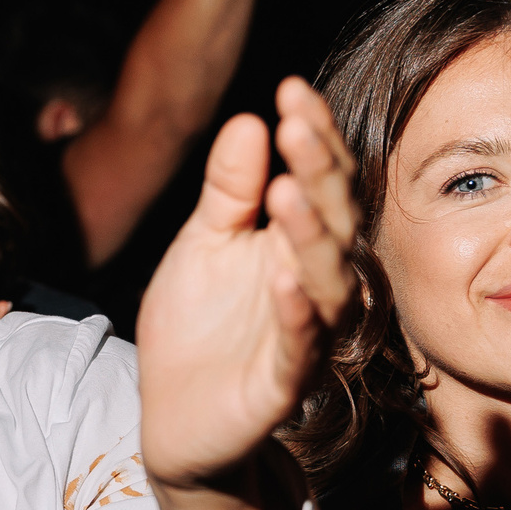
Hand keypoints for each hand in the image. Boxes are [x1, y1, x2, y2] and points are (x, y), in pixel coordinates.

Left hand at [138, 78, 358, 489]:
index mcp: (294, 243)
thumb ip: (227, 192)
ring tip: (287, 192)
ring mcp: (305, 334)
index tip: (291, 90)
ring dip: (312, 237)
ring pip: (329, 281)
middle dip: (320, 172)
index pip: (318, 181)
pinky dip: (297, 313)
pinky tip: (283, 280)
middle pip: (336, 221)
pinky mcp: (284, 383)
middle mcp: (312, 283)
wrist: (174, 419)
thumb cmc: (196, 329)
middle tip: (296, 125)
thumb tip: (248, 120)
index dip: (312, 137)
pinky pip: (302, 346)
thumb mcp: (201, 245)